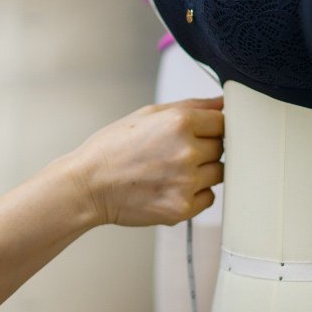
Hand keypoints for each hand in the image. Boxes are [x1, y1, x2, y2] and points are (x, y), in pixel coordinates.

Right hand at [65, 97, 223, 227]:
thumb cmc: (112, 148)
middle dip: (205, 148)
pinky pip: (209, 197)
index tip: (200, 132)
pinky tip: (172, 186)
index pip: (223, 121)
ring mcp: (186, 182)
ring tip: (172, 170)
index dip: (212, 126)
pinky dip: (196, 193)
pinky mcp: (182, 208)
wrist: (88, 186)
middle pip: (222, 147)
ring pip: (219, 173)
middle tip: (177, 152)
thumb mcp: (148, 114)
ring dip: (203, 171)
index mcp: (179, 123)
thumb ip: (191, 106)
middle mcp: (186, 152)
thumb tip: (221, 103)